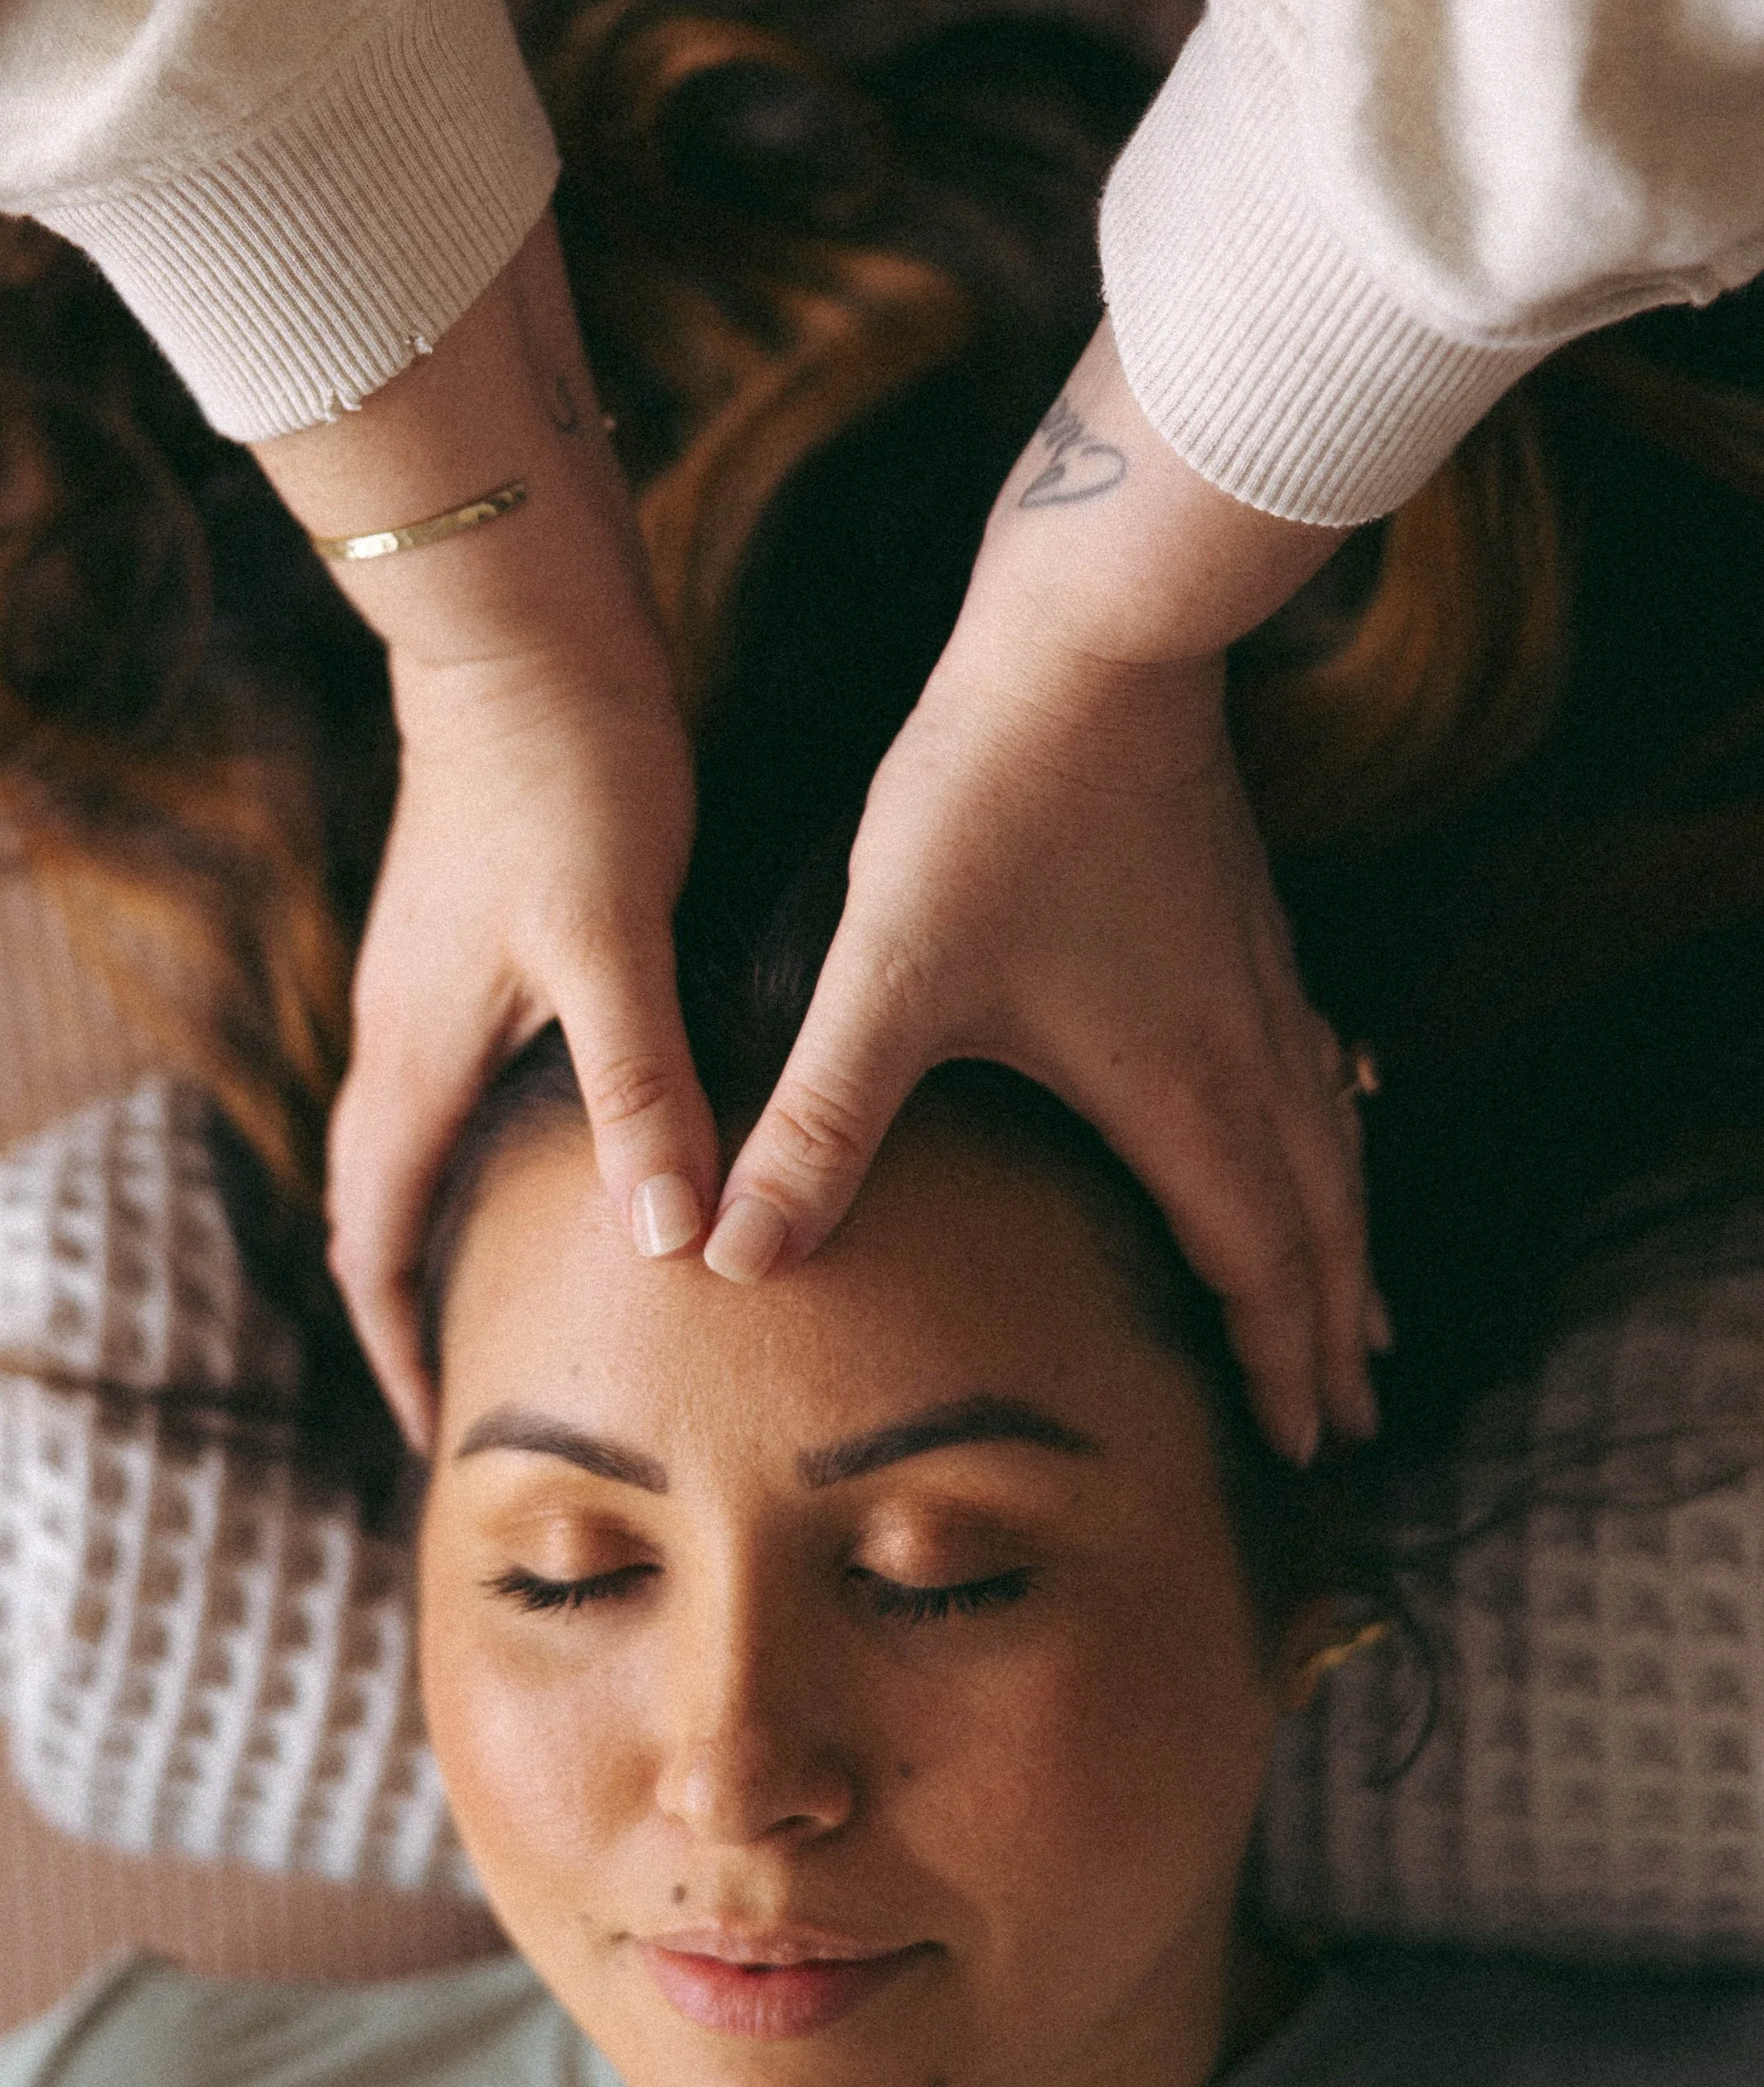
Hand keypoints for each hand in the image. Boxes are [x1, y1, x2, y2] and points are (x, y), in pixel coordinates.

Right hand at [255, 217, 716, 1443]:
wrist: (519, 617)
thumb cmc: (565, 773)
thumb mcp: (611, 941)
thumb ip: (639, 1091)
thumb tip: (670, 1245)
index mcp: (412, 1055)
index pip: (374, 1243)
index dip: (401, 1344)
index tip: (440, 1427)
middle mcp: (398, 1025)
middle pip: (376, 1202)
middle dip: (411, 1301)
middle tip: (475, 1375)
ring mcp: (427, 973)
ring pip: (414, 1135)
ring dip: (442, 1221)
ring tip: (514, 1283)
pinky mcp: (468, 925)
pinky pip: (453, 1074)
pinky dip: (482, 1141)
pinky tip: (560, 1141)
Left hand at [705, 318, 1384, 1463]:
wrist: (1094, 640)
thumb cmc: (993, 806)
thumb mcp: (885, 979)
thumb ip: (814, 1125)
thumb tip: (730, 1253)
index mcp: (1179, 1096)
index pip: (1252, 1267)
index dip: (1276, 1362)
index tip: (1305, 1446)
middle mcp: (1247, 1054)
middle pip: (1318, 1225)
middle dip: (1330, 1330)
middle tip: (1351, 1420)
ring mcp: (1259, 984)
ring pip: (1331, 1147)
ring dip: (1341, 1240)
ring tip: (1356, 1313)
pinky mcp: (1246, 923)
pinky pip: (1315, 1070)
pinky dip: (1329, 1139)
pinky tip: (1314, 1132)